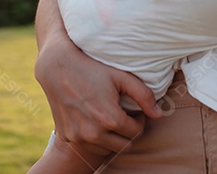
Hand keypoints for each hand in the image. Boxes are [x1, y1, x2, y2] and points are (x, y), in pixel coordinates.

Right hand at [34, 34, 160, 154]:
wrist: (57, 68)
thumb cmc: (92, 68)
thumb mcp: (120, 76)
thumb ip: (143, 95)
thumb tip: (159, 115)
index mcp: (109, 118)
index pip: (136, 132)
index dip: (139, 120)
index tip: (134, 111)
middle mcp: (93, 132)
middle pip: (124, 145)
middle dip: (128, 132)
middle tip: (124, 116)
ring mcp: (79, 137)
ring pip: (107, 149)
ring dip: (112, 137)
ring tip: (109, 118)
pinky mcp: (68, 137)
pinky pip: (89, 145)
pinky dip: (95, 138)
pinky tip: (93, 119)